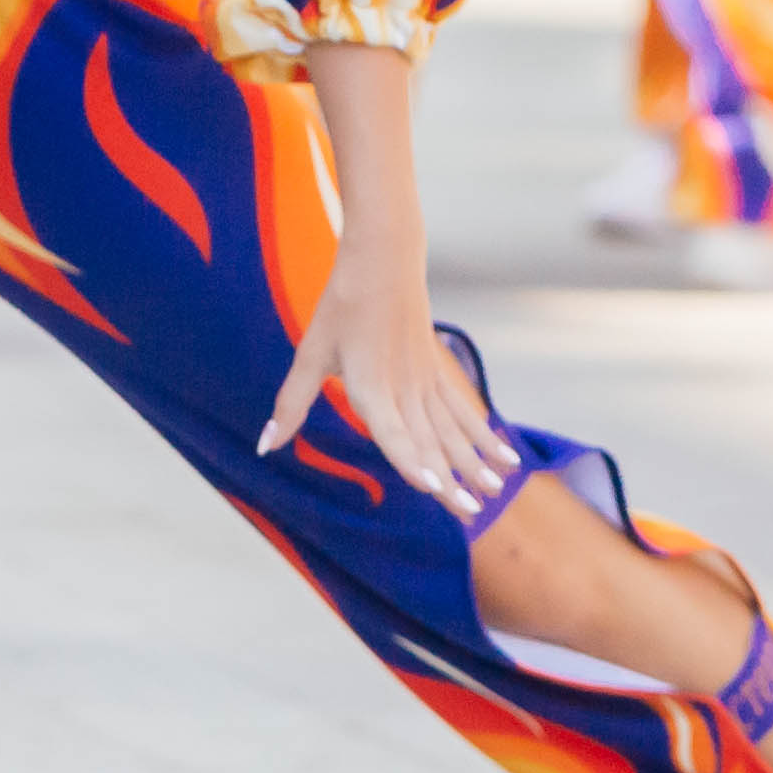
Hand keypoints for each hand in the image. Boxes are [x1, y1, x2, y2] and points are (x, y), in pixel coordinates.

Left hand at [260, 240, 525, 516]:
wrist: (383, 258)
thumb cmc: (341, 306)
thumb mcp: (310, 353)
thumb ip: (292, 404)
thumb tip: (266, 446)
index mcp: (370, 386)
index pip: (393, 432)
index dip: (410, 461)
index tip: (432, 486)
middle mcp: (403, 388)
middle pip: (430, 441)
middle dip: (452, 480)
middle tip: (471, 514)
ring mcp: (425, 380)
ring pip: (453, 429)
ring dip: (475, 460)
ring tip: (496, 489)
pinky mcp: (437, 372)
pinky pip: (464, 410)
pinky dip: (485, 434)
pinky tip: (506, 456)